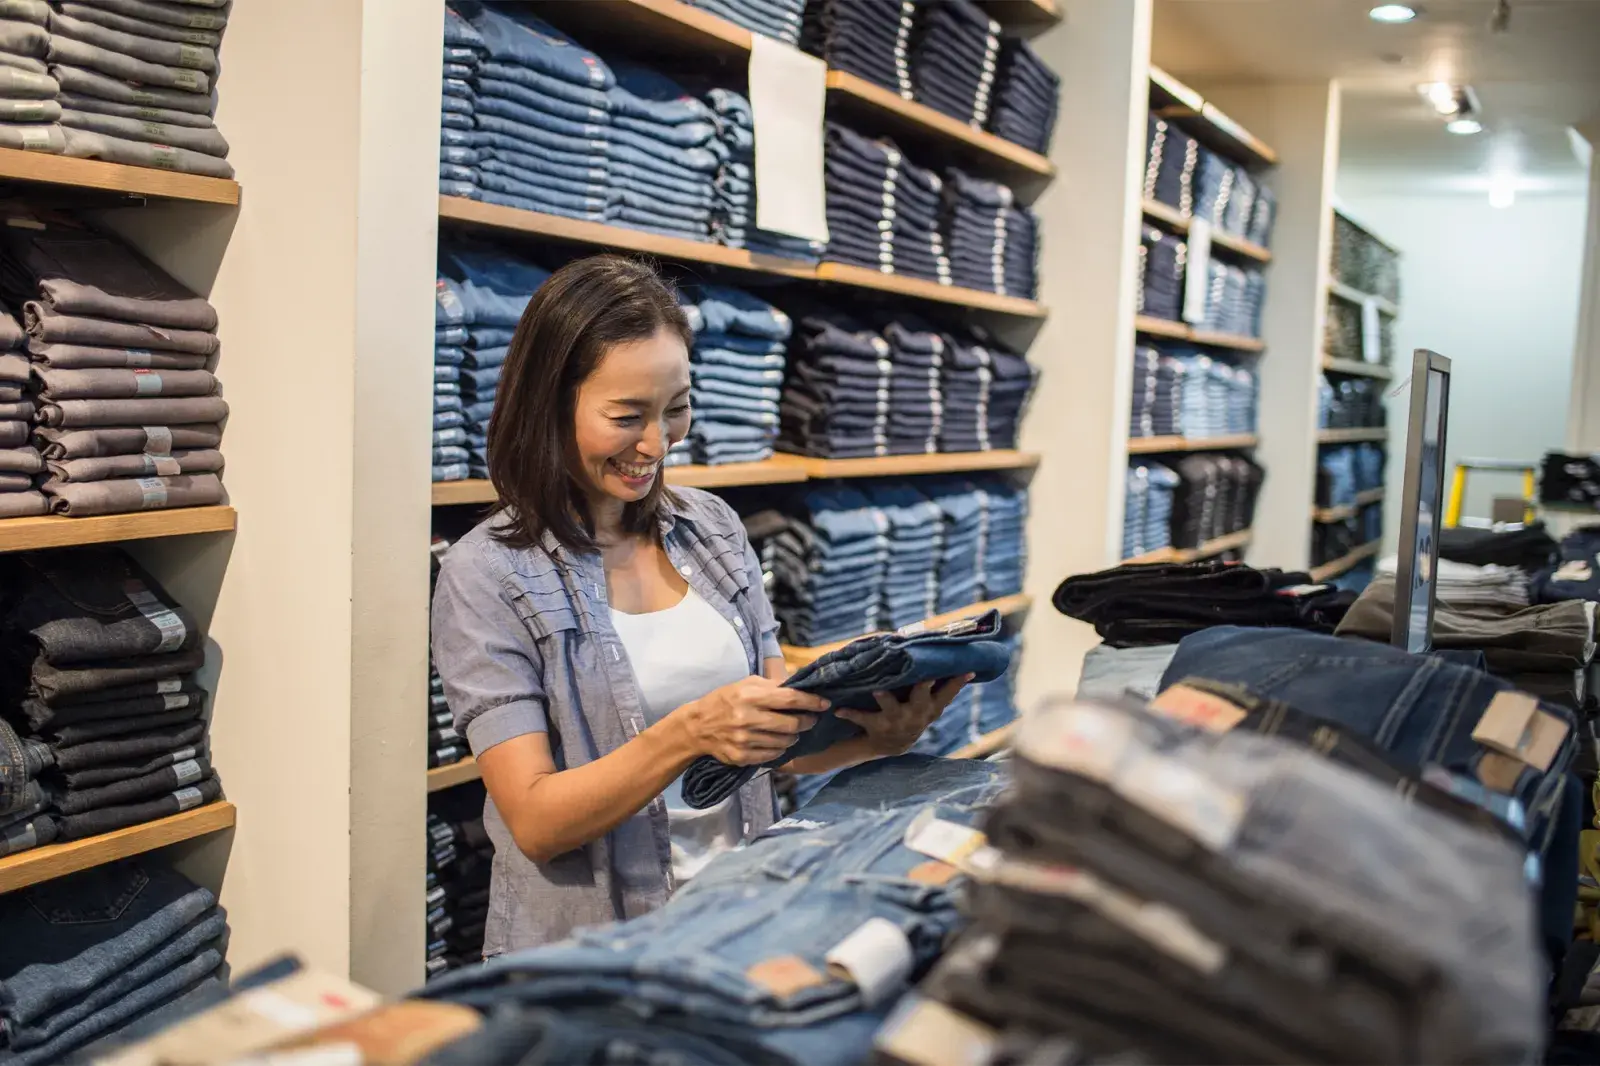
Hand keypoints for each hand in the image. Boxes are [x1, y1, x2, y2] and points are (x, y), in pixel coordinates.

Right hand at [671, 677, 828, 765]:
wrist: (697, 726)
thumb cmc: (725, 700)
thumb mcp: (745, 684)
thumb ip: (772, 685)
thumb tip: (800, 684)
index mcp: (750, 696)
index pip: (790, 699)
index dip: (811, 702)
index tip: (825, 704)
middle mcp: (747, 718)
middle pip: (791, 724)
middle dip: (807, 722)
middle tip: (810, 720)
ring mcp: (745, 740)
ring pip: (785, 741)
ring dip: (794, 736)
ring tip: (792, 730)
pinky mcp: (742, 756)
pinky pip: (773, 754)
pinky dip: (781, 748)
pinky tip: (777, 741)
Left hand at [839, 675, 972, 756]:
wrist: (893, 746)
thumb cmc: (913, 714)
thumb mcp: (928, 705)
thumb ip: (938, 686)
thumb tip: (951, 656)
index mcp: (930, 708)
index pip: (947, 693)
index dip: (957, 682)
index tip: (966, 670)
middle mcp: (916, 715)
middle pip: (922, 698)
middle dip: (923, 687)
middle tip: (925, 676)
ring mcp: (897, 721)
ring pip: (892, 708)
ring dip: (886, 699)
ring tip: (877, 690)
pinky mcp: (877, 726)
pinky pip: (862, 718)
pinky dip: (850, 714)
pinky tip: (838, 710)